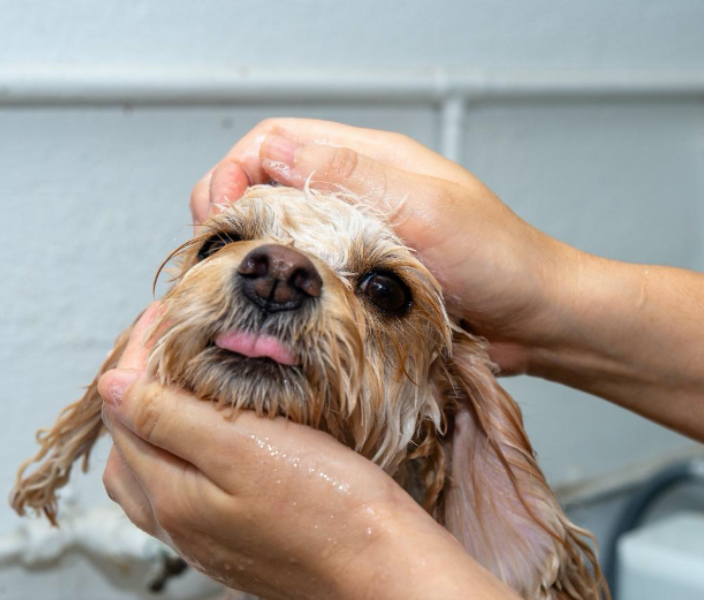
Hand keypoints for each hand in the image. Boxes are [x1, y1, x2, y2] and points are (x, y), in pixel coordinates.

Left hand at [97, 304, 516, 599]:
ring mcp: (206, 534)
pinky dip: (186, 450)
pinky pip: (187, 489)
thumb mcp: (243, 447)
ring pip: (155, 469)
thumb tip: (112, 387)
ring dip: (159, 421)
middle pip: (131, 444)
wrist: (381, 561)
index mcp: (171, 496)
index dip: (138, 354)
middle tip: (169, 344)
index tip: (163, 314)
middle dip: (139, 388)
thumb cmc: (326, 503)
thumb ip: (171, 418)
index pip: (125, 410)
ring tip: (185, 383)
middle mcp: (179, 522)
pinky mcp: (236, 538)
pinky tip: (218, 435)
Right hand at [190, 119, 575, 372]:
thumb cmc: (500, 260)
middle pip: (271, 182)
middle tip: (216, 250)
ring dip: (254, 248)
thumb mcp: (426, 209)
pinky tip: (277, 305)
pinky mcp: (363, 279)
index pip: (280, 141)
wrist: (538, 318)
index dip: (236, 168)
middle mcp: (360, 194)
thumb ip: (352, 177)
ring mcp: (359, 238)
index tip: (218, 213)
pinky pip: (310, 272)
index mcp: (373, 162)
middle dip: (232, 207)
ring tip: (237, 278)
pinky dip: (285, 283)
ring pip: (285, 230)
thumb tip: (272, 151)